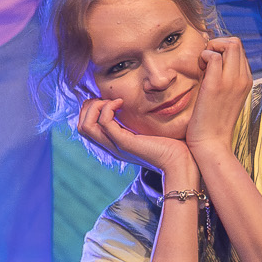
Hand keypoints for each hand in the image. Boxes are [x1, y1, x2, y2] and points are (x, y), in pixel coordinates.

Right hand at [75, 97, 194, 190]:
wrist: (181, 162)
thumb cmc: (170, 144)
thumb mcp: (148, 130)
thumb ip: (137, 120)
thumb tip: (134, 104)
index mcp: (113, 143)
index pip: (85, 127)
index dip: (90, 109)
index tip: (109, 100)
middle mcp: (110, 146)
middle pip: (81, 127)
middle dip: (89, 106)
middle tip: (108, 99)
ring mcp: (115, 145)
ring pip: (86, 126)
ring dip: (95, 106)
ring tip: (113, 101)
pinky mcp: (124, 143)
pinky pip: (104, 123)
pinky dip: (108, 107)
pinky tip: (121, 102)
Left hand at [183, 37, 253, 156]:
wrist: (211, 143)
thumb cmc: (211, 121)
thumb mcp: (222, 96)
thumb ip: (220, 77)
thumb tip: (210, 59)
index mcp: (246, 80)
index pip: (238, 50)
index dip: (221, 50)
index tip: (209, 64)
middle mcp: (243, 78)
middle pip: (236, 43)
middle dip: (217, 45)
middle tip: (205, 62)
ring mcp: (232, 81)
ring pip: (229, 44)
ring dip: (211, 49)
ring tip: (202, 67)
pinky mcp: (216, 86)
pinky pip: (213, 55)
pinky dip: (204, 56)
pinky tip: (199, 70)